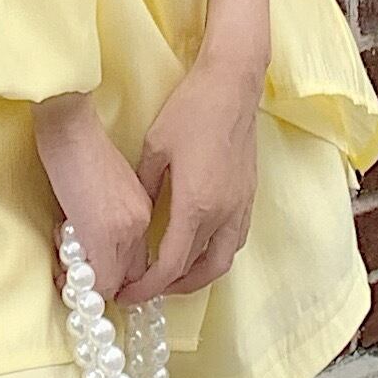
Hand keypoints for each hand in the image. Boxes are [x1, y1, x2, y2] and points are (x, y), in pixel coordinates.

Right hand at [33, 94, 153, 302]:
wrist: (71, 129)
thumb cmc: (79, 148)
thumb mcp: (106, 186)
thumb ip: (111, 217)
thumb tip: (93, 248)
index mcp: (143, 208)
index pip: (139, 259)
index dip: (116, 273)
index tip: (95, 274)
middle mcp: (141, 222)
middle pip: (131, 275)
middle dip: (103, 283)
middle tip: (76, 278)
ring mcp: (125, 231)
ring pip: (114, 280)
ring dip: (89, 283)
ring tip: (65, 271)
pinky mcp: (103, 235)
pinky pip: (99, 279)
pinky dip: (79, 281)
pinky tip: (62, 270)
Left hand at [113, 55, 260, 305]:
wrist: (233, 84)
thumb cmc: (191, 110)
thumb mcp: (154, 148)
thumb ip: (144, 188)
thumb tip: (134, 217)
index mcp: (196, 205)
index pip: (172, 265)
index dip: (148, 287)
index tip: (128, 293)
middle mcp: (224, 214)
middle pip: (201, 272)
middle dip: (172, 289)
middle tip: (148, 289)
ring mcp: (241, 206)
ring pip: (222, 261)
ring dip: (197, 276)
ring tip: (171, 275)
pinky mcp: (249, 195)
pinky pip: (234, 241)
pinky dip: (214, 254)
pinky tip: (197, 246)